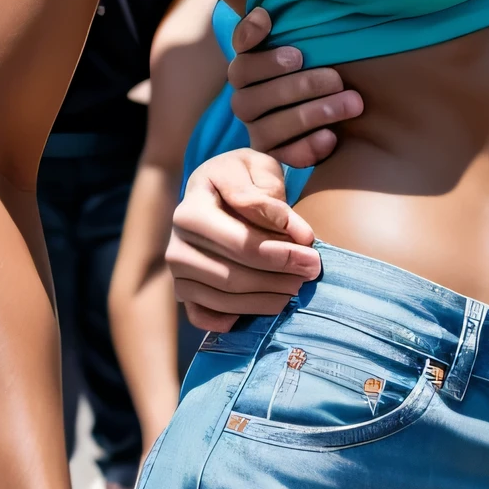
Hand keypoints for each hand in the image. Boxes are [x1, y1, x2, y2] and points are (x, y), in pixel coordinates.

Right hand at [166, 148, 320, 330]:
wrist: (218, 189)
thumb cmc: (241, 178)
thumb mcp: (256, 168)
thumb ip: (268, 198)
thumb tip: (292, 232)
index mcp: (190, 211)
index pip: (241, 243)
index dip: (280, 253)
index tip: (312, 250)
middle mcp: (177, 247)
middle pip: (234, 277)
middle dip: (279, 277)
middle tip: (312, 272)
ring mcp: (178, 274)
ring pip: (224, 299)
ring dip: (266, 299)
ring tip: (296, 287)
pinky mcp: (184, 293)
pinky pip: (204, 316)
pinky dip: (231, 319)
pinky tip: (259, 308)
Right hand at [228, 7, 362, 164]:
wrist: (340, 100)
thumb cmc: (321, 61)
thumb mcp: (308, 40)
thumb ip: (287, 25)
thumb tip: (264, 14)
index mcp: (247, 71)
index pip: (242, 66)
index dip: (265, 61)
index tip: (298, 55)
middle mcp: (245, 102)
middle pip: (253, 99)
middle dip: (300, 87)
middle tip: (336, 78)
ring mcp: (258, 132)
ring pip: (269, 129)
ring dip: (312, 114)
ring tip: (351, 103)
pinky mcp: (276, 156)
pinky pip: (283, 158)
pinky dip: (307, 148)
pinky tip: (332, 137)